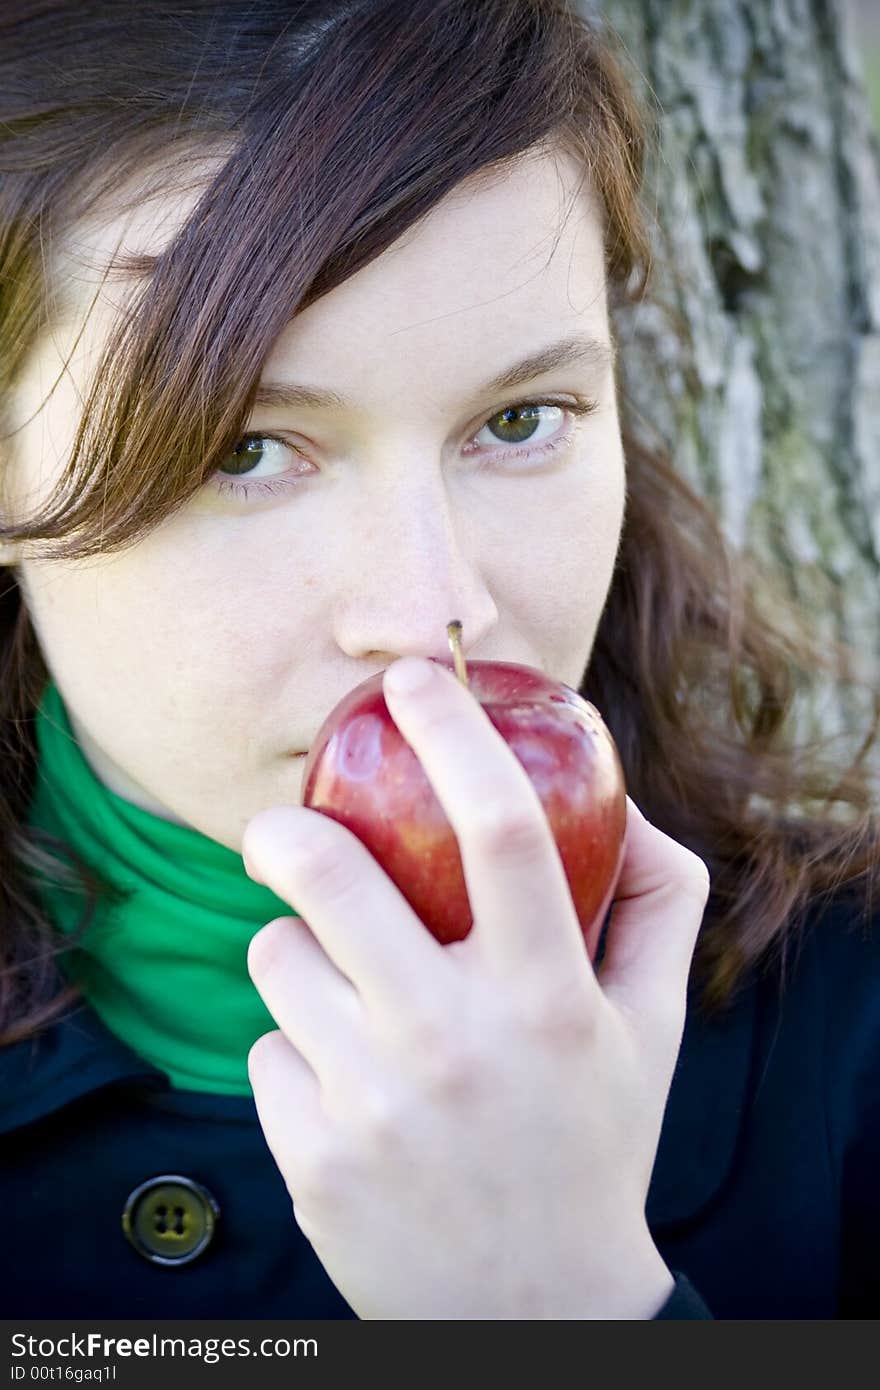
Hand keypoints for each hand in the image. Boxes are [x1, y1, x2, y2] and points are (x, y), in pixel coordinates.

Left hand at [242, 655, 710, 1319]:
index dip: (452, 732)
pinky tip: (351, 1091)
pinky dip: (297, 1050)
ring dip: (299, 954)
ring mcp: (371, 1103)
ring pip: (277, 962)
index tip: (411, 680)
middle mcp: (453, 1040)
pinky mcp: (309, 1157)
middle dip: (284, 828)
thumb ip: (657, 906)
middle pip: (332, 878)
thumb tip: (626, 804)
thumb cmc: (593, 1143)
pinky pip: (265, 1051)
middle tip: (280, 825)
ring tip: (349, 996)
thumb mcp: (650, 1030)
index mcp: (547, 996)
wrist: (532, 1314)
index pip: (500, 828)